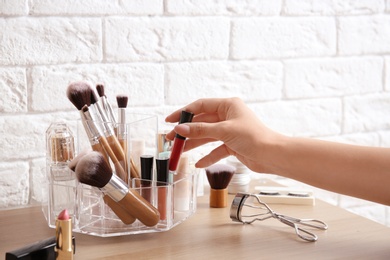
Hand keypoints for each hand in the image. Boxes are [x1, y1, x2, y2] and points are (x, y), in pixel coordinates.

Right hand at [165, 97, 282, 171]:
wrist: (272, 155)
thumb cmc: (253, 137)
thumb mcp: (224, 131)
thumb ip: (201, 130)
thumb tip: (180, 128)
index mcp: (228, 105)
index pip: (200, 106)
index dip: (184, 113)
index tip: (170, 120)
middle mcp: (228, 116)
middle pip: (202, 122)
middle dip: (186, 131)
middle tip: (171, 139)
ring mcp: (230, 131)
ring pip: (207, 136)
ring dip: (193, 144)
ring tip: (179, 152)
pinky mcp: (232, 144)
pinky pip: (216, 149)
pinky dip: (208, 156)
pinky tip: (198, 164)